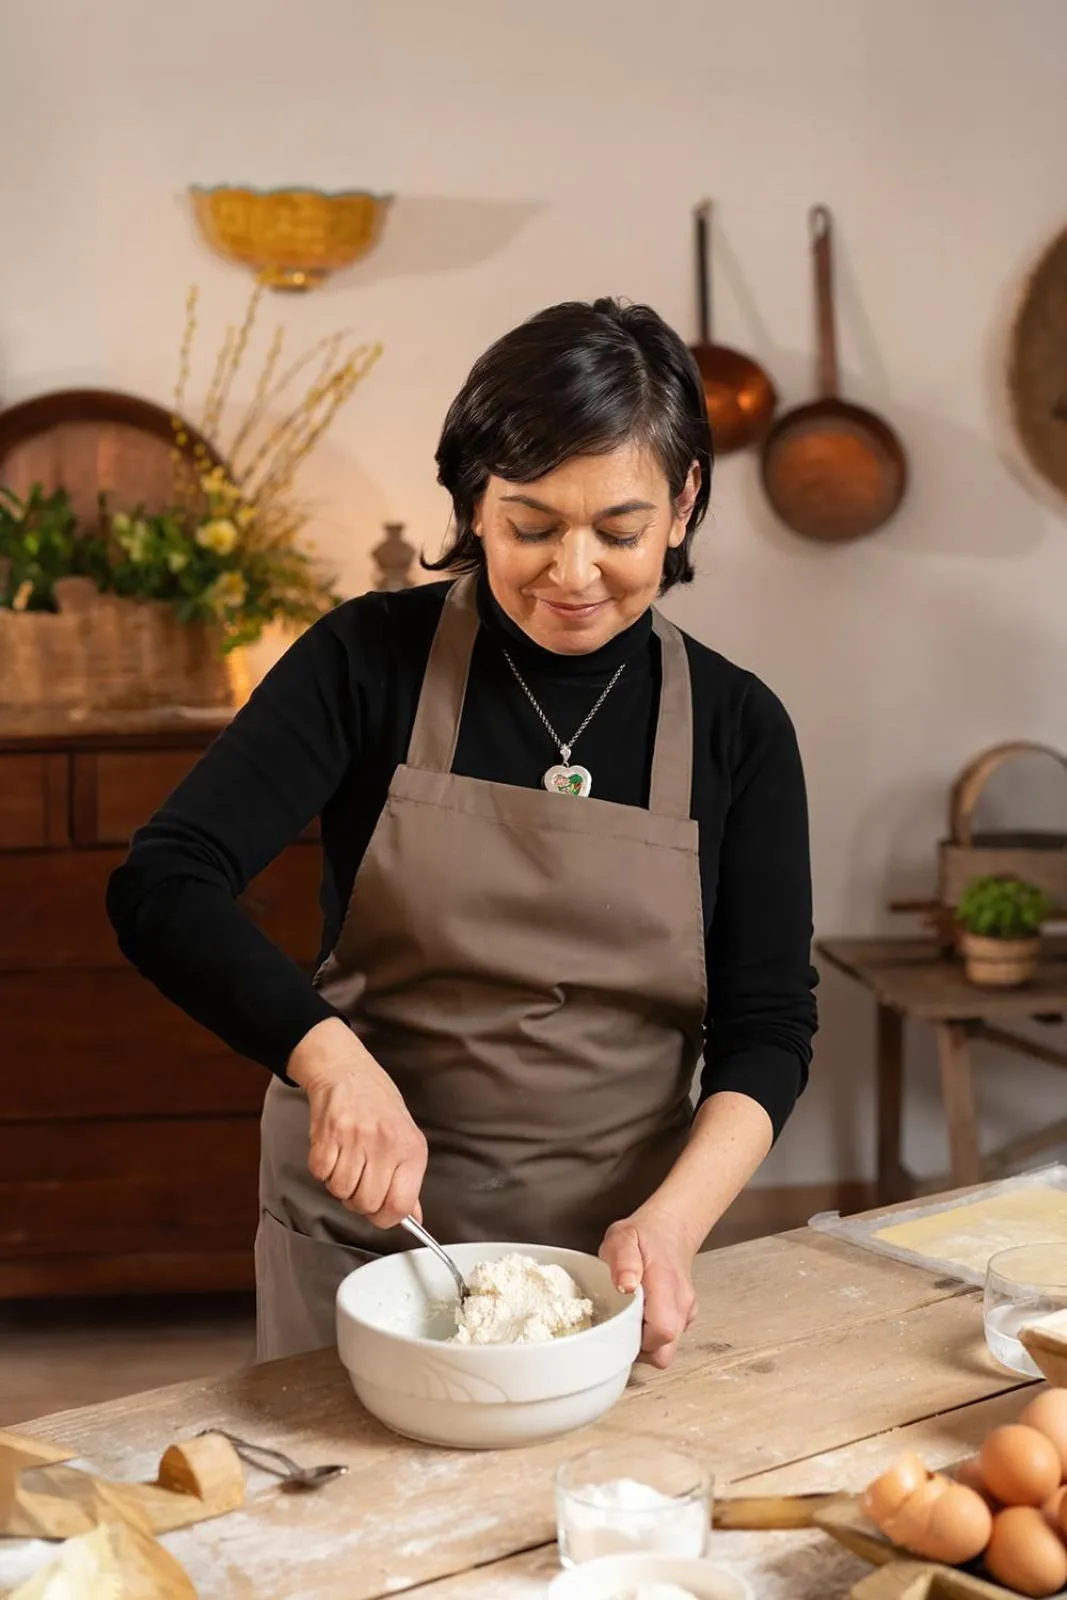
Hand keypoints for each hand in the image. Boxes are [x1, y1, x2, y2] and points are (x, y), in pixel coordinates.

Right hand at [288, 1019, 427, 1229]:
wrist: (348, 1071)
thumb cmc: (379, 1106)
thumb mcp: (406, 1139)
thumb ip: (409, 1182)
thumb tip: (414, 1218)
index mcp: (411, 1149)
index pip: (401, 1205)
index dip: (387, 1218)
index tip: (380, 1212)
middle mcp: (386, 1144)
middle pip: (367, 1204)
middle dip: (359, 1202)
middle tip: (360, 1181)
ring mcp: (356, 1138)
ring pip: (341, 1192)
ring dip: (340, 1185)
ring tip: (347, 1163)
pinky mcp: (328, 1134)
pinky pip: (320, 1174)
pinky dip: (323, 1170)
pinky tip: (333, 1152)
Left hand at [599, 1202, 699, 1369]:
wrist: (670, 1228)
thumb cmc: (644, 1235)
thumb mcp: (622, 1238)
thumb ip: (624, 1260)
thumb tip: (627, 1285)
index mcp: (666, 1286)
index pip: (662, 1331)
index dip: (638, 1340)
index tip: (619, 1329)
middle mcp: (681, 1304)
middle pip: (666, 1351)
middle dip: (640, 1350)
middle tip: (621, 1329)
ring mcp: (686, 1312)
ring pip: (668, 1348)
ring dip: (646, 1344)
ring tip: (628, 1320)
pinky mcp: (685, 1316)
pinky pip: (670, 1339)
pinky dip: (653, 1336)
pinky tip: (640, 1316)